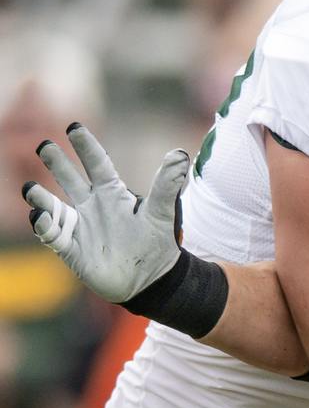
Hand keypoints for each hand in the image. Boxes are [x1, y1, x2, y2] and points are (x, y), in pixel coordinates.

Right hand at [21, 124, 188, 303]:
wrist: (150, 280)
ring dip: (41, 198)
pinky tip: (39, 217)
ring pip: (54, 207)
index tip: (74, 127)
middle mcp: (93, 206)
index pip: (98, 164)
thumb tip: (180, 155)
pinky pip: (52, 235)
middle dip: (58, 163)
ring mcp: (80, 226)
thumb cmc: (156, 243)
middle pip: (71, 180)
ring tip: (29, 188)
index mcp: (113, 194)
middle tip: (45, 145)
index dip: (86, 147)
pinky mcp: (71, 249)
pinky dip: (44, 227)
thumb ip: (166, 185)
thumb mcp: (161, 212)